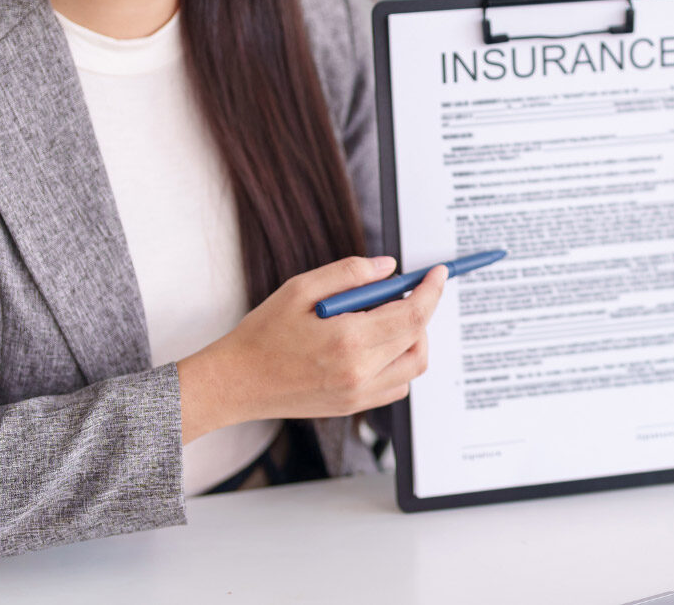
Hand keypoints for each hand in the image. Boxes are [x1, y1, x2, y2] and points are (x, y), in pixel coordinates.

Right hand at [178, 255, 446, 443]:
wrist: (235, 382)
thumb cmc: (263, 333)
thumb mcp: (301, 288)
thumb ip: (350, 273)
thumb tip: (390, 267)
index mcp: (348, 341)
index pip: (412, 315)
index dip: (431, 291)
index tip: (438, 273)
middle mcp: (360, 374)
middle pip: (419, 340)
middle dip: (421, 309)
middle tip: (400, 291)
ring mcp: (358, 396)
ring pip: (414, 366)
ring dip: (413, 337)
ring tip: (384, 317)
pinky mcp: (353, 407)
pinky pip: (397, 385)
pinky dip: (400, 361)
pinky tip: (375, 343)